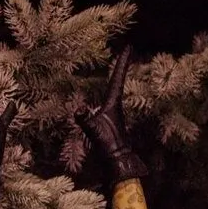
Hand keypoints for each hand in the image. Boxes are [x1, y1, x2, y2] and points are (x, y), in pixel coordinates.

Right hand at [75, 46, 147, 185]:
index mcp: (113, 103)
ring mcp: (112, 114)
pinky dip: (107, 92)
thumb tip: (78, 108)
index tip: (129, 46)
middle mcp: (115, 105)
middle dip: (121, 66)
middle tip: (127, 50)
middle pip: (117, 80)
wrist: (117, 161)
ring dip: (116, 78)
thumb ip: (85, 119)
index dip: (122, 62)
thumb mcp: (94, 130)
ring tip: (118, 65)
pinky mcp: (109, 121)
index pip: (117, 78)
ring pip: (114, 90)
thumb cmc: (107, 145)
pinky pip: (108, 101)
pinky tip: (103, 95)